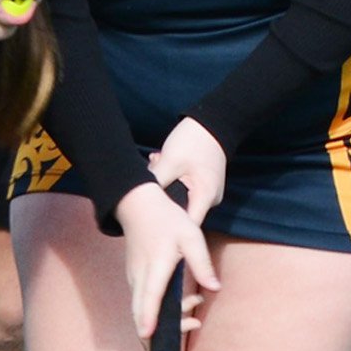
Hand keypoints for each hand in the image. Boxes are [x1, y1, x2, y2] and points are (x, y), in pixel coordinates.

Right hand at [115, 181, 219, 337]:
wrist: (137, 205)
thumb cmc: (167, 220)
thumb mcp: (191, 236)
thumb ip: (202, 263)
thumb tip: (214, 289)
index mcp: (155, 268)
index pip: (149, 299)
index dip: (149, 320)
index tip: (148, 337)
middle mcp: (139, 278)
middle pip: (140, 315)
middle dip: (157, 335)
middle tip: (186, 335)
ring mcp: (134, 280)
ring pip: (142, 311)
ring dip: (166, 320)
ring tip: (196, 308)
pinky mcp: (135, 280)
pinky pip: (142, 304)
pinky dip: (159, 312)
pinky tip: (186, 303)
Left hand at [145, 117, 228, 231]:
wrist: (212, 121)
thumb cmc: (194, 139)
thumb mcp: (170, 161)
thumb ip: (155, 182)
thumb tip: (138, 198)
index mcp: (205, 197)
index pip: (186, 227)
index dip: (169, 229)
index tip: (151, 225)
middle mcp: (209, 199)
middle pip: (181, 214)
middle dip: (162, 202)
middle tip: (148, 185)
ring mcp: (206, 192)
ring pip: (179, 199)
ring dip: (164, 186)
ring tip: (155, 164)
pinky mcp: (201, 184)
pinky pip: (183, 189)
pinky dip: (171, 179)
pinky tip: (161, 163)